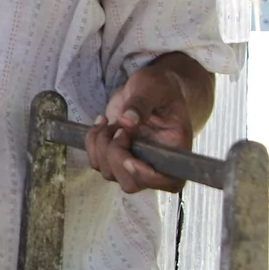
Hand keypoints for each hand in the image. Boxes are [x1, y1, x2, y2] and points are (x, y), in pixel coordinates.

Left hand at [85, 63, 195, 193]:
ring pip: (109, 173)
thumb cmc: (160, 87)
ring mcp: (135, 162)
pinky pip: (97, 161)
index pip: (168, 181)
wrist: (151, 88)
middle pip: (131, 182)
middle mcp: (157, 163)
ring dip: (101, 146)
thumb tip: (127, 121)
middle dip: (115, 156)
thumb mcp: (154, 87)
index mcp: (176, 150)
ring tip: (110, 121)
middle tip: (118, 127)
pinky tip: (102, 122)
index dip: (145, 176)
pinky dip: (93, 142)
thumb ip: (141, 103)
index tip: (128, 158)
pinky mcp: (117, 156)